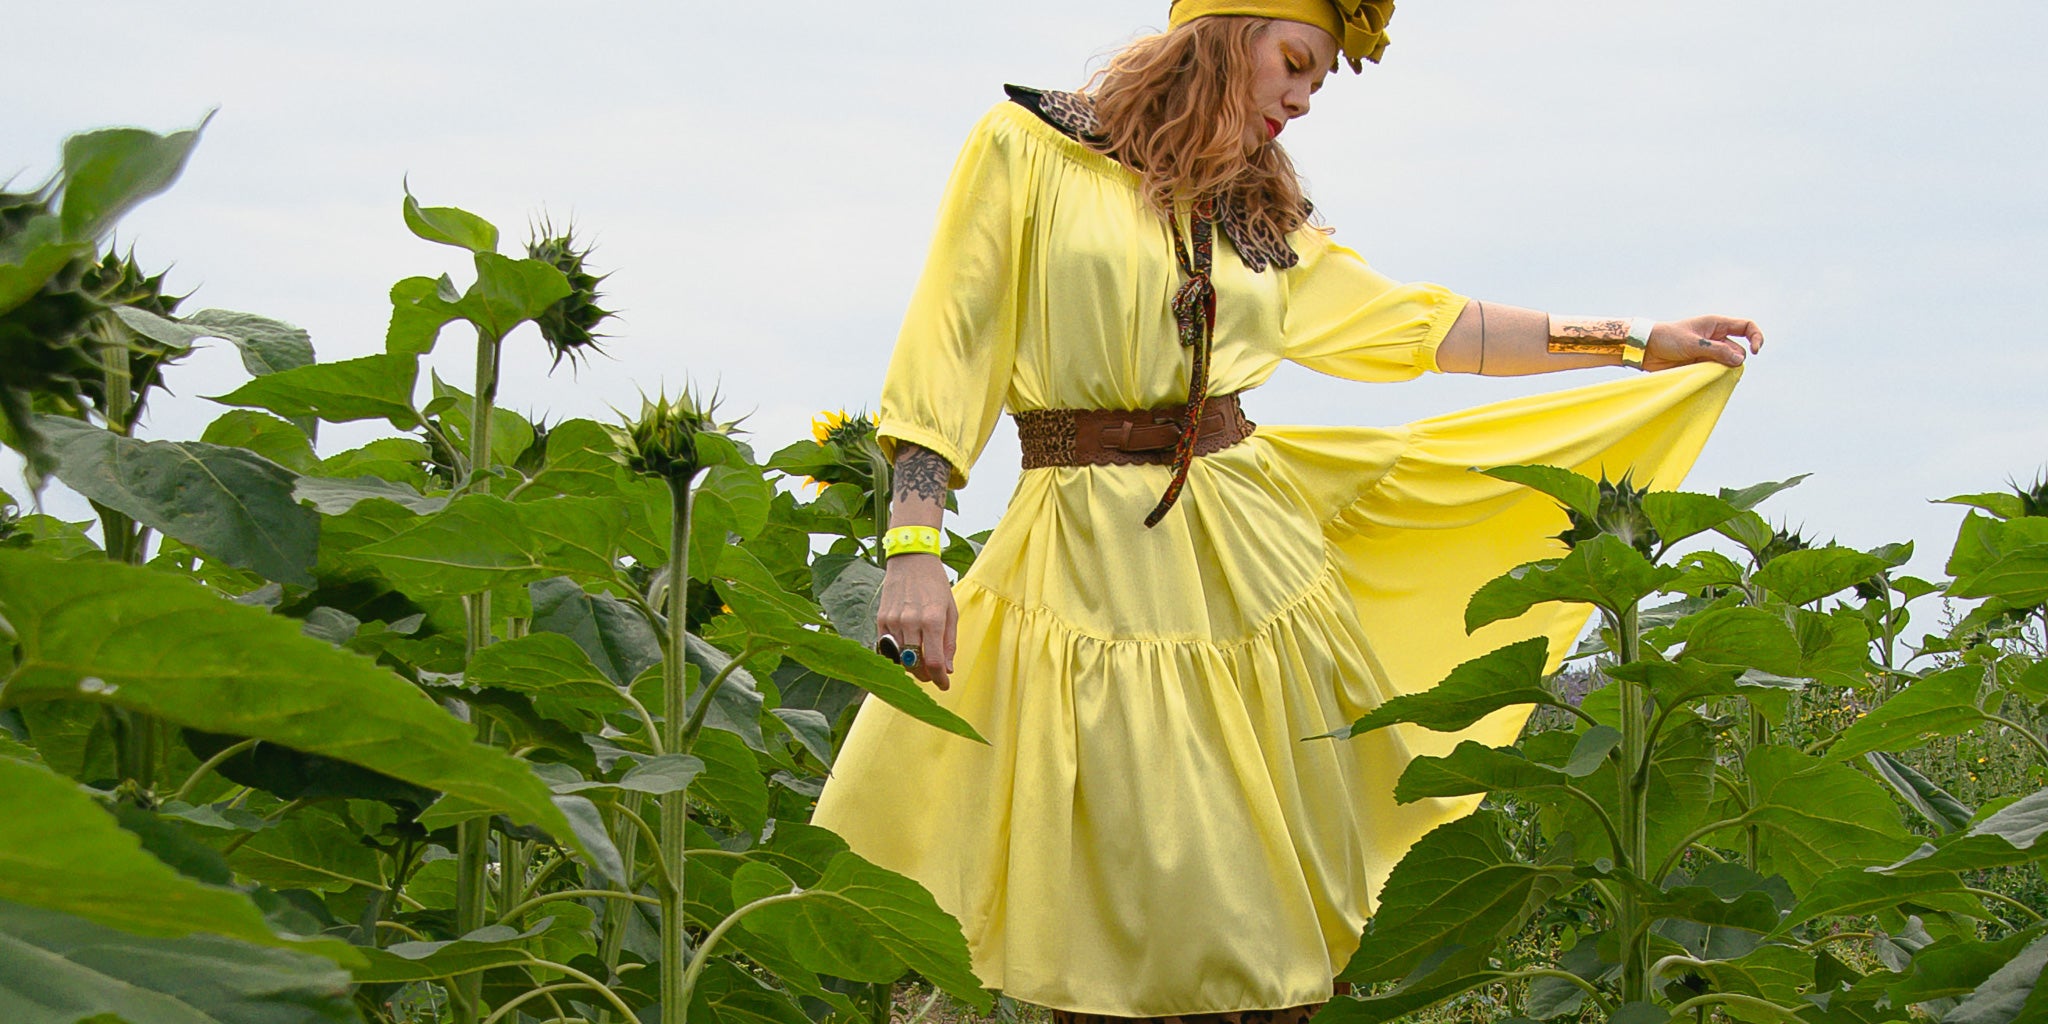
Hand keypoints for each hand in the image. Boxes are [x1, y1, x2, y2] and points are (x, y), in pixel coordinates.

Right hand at [875, 553, 957, 689]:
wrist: (911, 560)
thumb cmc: (935, 584)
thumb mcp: (950, 611)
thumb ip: (949, 642)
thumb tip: (946, 669)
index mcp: (933, 620)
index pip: (934, 662)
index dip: (940, 679)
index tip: (944, 684)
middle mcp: (911, 622)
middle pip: (915, 665)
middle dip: (926, 675)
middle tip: (933, 673)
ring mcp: (893, 621)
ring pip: (900, 659)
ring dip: (911, 666)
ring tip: (920, 661)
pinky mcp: (881, 619)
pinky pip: (886, 648)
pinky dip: (897, 655)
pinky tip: (906, 651)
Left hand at [1644, 315, 1764, 370]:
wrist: (1645, 349)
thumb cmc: (1667, 338)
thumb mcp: (1693, 343)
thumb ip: (1716, 351)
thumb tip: (1740, 360)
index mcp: (1717, 325)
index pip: (1746, 327)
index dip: (1755, 337)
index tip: (1755, 351)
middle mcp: (1716, 338)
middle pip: (1738, 351)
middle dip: (1732, 360)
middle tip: (1713, 364)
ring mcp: (1709, 353)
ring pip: (1727, 364)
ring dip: (1721, 370)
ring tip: (1701, 369)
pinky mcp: (1700, 365)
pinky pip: (1715, 373)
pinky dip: (1713, 377)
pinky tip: (1701, 377)